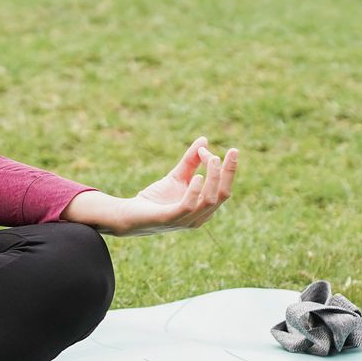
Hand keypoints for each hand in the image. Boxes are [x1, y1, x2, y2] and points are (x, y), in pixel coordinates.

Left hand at [110, 137, 236, 236]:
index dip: (226, 169)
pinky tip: (197, 176)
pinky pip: (188, 206)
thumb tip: (204, 139)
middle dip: (228, 172)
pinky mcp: (169, 219)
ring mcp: (186, 220)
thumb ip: (191, 161)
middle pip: (223, 194)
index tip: (220, 149)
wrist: (130, 215)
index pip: (224, 189)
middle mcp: (200, 217)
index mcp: (204, 208)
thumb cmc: (156, 198)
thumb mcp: (177, 176)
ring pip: (210, 200)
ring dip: (213, 178)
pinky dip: (194, 191)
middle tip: (231, 151)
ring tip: (212, 158)